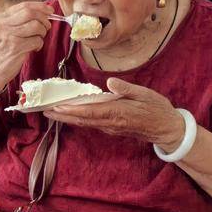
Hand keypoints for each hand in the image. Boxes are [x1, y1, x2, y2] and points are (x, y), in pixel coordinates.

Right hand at [0, 1, 52, 92]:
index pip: (24, 6)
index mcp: (1, 18)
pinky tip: (34, 49)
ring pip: (36, 26)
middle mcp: (3, 24)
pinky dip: (39, 45)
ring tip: (38, 39)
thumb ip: (16, 21)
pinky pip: (37, 41)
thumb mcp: (2, 31)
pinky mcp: (16, 48)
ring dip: (42, 33)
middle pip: (31, 13)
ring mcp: (9, 36)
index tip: (50, 11)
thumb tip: (40, 14)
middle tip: (46, 27)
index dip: (41, 7)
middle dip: (44, 19)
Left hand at [44, 78, 184, 147]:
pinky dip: (77, 119)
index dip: (72, 110)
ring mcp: (110, 127)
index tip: (57, 107)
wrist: (167, 129)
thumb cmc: (157, 109)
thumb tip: (109, 82)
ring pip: (84, 123)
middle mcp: (111, 122)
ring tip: (50, 112)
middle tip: (44, 111)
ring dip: (66, 118)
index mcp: (118, 112)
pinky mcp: (111, 129)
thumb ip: (127, 89)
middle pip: (82, 119)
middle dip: (62, 116)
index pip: (90, 111)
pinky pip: (90, 124)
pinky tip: (68, 115)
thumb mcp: (145, 94)